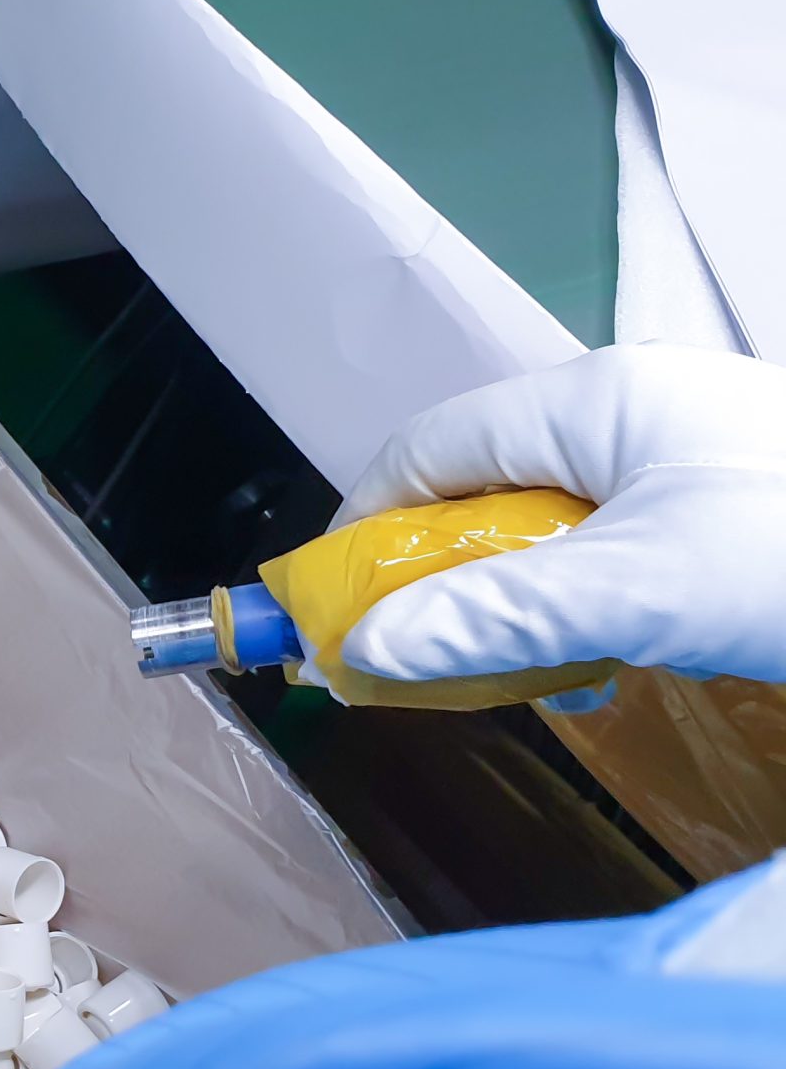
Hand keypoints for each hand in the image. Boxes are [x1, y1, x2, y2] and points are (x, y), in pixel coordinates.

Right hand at [333, 343, 785, 683]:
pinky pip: (624, 533)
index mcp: (591, 400)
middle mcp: (629, 404)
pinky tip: (629, 650)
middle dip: (455, 578)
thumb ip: (498, 617)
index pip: (428, 447)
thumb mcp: (639, 594)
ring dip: (536, 599)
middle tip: (444, 659)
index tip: (340, 611)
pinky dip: (602, 594)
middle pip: (492, 488)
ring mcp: (684, 441)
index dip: (366, 526)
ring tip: (554, 669)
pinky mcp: (727, 486)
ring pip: (560, 520)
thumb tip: (366, 648)